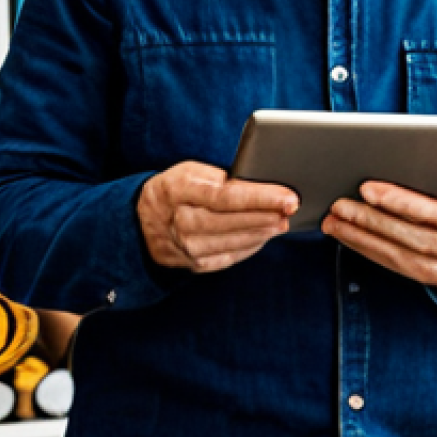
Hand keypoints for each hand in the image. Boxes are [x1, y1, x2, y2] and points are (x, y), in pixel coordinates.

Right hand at [138, 162, 297, 273]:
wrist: (143, 222)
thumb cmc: (177, 190)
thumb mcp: (191, 172)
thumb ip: (222, 177)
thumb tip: (264, 183)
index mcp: (180, 190)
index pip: (227, 196)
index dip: (261, 197)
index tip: (288, 196)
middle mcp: (181, 221)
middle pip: (233, 220)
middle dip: (268, 215)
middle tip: (292, 208)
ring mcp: (187, 247)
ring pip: (235, 241)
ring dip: (264, 231)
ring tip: (282, 220)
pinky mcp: (195, 265)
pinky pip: (231, 255)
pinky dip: (252, 245)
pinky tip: (265, 234)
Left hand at [321, 181, 436, 293]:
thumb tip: (422, 144)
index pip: (432, 212)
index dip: (399, 201)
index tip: (367, 188)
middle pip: (409, 236)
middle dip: (370, 219)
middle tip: (339, 203)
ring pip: (398, 255)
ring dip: (361, 237)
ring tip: (333, 220)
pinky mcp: (432, 280)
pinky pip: (396, 266)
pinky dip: (368, 250)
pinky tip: (347, 236)